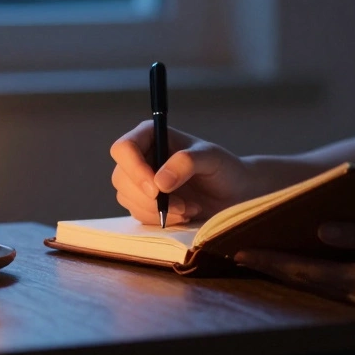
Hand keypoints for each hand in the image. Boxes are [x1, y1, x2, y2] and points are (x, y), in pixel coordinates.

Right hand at [109, 121, 257, 225]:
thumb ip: (187, 163)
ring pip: (128, 199)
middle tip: (182, 205)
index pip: (124, 148)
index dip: (134, 169)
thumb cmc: (224, 168)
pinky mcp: (145, 203)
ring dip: (159, 211)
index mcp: (150, 135)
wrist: (234, 192)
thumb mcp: (211, 158)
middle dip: (150, 198)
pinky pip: (139, 215)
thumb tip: (159, 182)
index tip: (156, 189)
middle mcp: (141, 157)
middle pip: (121, 178)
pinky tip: (186, 213)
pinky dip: (162, 219)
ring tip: (190, 208)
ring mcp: (140, 181)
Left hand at [234, 223, 354, 309]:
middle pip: (304, 283)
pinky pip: (334, 287)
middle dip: (271, 268)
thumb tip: (320, 231)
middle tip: (236, 254)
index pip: (305, 271)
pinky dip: (312, 276)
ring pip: (317, 287)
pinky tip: (302, 264)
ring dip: (289, 274)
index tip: (241, 251)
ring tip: (260, 257)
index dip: (271, 261)